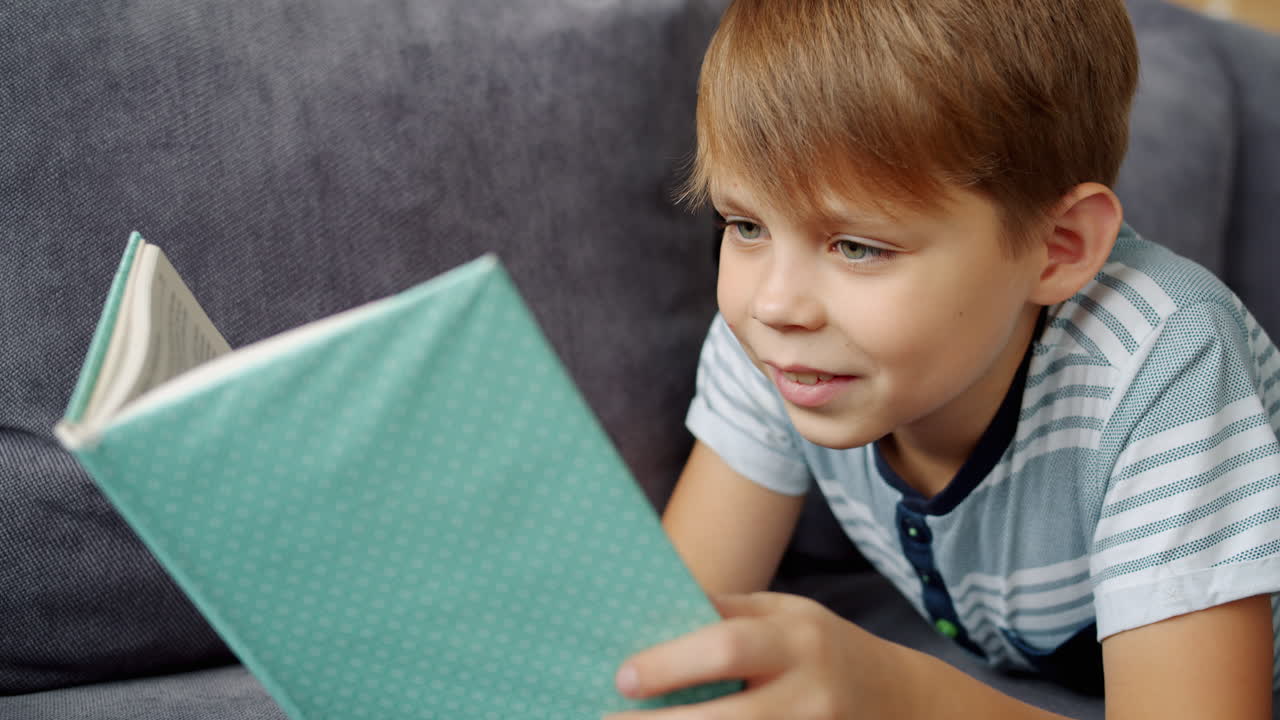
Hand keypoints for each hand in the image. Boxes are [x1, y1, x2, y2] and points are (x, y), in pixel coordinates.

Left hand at [604, 592, 910, 719]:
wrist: (899, 699)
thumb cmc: (820, 647)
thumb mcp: (785, 614)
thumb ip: (726, 614)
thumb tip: (648, 615)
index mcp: (798, 637)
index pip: (727, 648)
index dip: (671, 665)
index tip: (622, 677)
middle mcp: (810, 692)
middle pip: (728, 719)